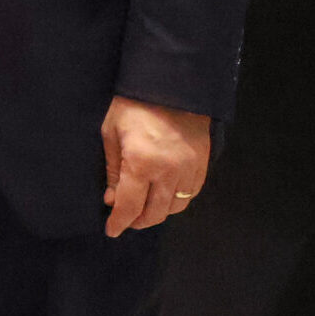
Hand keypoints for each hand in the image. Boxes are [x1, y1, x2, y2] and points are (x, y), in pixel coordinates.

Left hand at [102, 97, 209, 236]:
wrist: (172, 85)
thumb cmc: (133, 105)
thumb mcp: (112, 132)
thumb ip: (113, 169)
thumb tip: (112, 200)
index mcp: (141, 163)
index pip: (130, 206)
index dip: (119, 222)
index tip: (111, 231)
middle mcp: (169, 172)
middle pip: (154, 213)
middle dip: (137, 221)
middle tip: (125, 220)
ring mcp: (189, 170)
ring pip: (174, 208)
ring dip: (157, 213)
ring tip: (143, 209)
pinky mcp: (202, 166)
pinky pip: (190, 195)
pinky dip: (175, 201)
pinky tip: (163, 197)